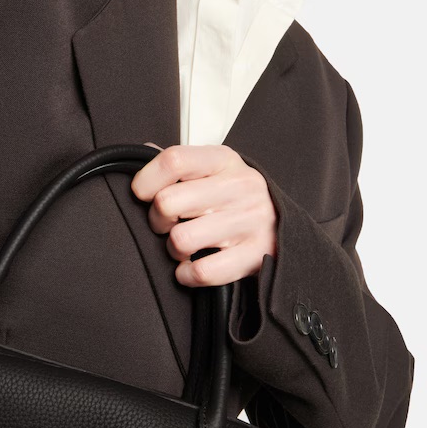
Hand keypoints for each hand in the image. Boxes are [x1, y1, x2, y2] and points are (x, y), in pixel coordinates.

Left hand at [130, 142, 277, 287]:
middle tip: (167, 224)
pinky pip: (202, 271)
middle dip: (157, 220)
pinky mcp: (254, 255)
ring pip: (181, 240)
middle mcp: (239, 187)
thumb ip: (178, 163)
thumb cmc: (234, 198)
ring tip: (183, 245)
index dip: (146, 181)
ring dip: (173, 249)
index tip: (143, 194)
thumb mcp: (212, 170)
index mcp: (223, 160)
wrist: (284, 227)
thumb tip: (142, 152)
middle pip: (167, 203)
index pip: (173, 160)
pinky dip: (187, 274)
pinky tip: (190, 266)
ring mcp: (249, 221)